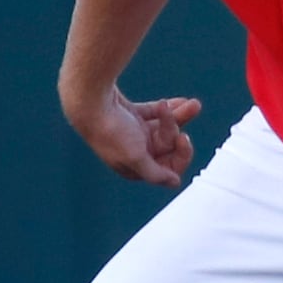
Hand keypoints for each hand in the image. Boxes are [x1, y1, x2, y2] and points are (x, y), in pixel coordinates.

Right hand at [69, 86, 201, 185]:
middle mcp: (133, 152)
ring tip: (192, 103)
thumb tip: (174, 182)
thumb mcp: (135, 157)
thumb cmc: (110, 130)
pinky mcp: (129, 115)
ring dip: (178, 116)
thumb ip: (155, 173)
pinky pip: (155, 113)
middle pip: (167, 145)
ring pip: (163, 127)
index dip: (181, 154)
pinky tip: (182, 101)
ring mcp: (132, 132)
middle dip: (177, 128)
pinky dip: (168, 108)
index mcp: (134, 166)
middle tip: (179, 115)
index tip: (184, 138)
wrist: (89, 100)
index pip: (167, 168)